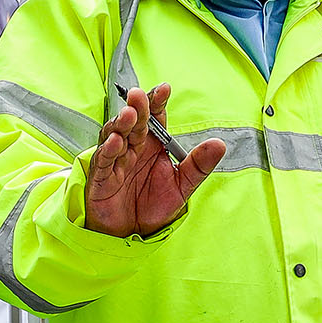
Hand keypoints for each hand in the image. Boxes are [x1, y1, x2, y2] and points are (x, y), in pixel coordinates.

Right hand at [84, 84, 225, 238]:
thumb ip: (198, 165)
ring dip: (121, 124)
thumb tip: (220, 144)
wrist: (132, 233)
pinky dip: (109, 151)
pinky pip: (104, 161)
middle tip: (139, 96)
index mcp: (151, 144)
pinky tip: (116, 142)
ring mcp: (115, 160)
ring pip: (115, 135)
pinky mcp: (102, 178)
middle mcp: (132, 147)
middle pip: (134, 122)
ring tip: (129, 114)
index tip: (164, 89)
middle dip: (137, 108)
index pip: (154, 117)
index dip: (157, 102)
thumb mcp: (182, 185)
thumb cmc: (153, 205)